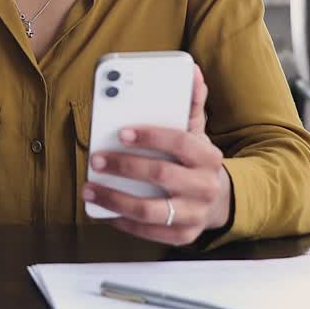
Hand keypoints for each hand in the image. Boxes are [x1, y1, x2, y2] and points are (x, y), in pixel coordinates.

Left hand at [82, 64, 231, 245]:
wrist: (219, 200)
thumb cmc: (197, 161)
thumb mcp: (198, 133)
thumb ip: (190, 104)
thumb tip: (193, 72)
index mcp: (208, 156)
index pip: (181, 142)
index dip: (151, 136)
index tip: (122, 132)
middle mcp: (205, 186)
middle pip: (162, 175)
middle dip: (125, 166)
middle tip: (96, 158)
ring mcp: (194, 214)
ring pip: (150, 211)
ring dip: (115, 199)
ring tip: (90, 188)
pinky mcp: (182, 236)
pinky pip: (147, 232)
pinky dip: (121, 221)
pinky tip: (102, 209)